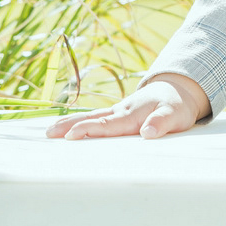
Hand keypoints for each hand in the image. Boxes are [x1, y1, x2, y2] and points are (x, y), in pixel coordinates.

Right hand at [44, 74, 210, 140]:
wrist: (178, 89)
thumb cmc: (177, 106)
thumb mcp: (175, 115)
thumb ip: (161, 123)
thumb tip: (147, 134)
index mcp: (131, 114)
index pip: (106, 124)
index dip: (88, 130)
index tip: (71, 136)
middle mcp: (120, 112)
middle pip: (91, 119)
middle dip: (69, 125)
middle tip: (48, 134)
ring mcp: (117, 111)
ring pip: (90, 117)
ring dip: (69, 123)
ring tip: (49, 131)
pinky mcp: (118, 114)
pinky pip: (95, 118)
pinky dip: (79, 122)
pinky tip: (66, 128)